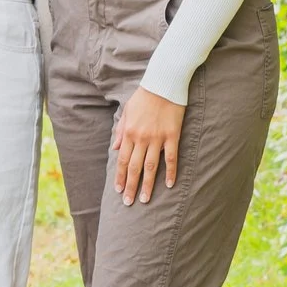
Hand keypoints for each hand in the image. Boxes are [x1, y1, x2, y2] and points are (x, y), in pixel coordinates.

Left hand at [111, 86, 185, 203]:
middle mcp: (141, 138)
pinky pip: (171, 158)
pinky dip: (170, 172)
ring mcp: (157, 138)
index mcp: (129, 133)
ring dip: (147, 184)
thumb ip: (120, 131)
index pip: (123, 160)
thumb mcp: (126, 111)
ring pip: (151, 166)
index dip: (121, 177)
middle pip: (135, 167)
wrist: (163, 84)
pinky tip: (170, 185)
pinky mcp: (172, 136)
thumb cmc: (144, 96)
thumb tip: (114, 149)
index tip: (119, 191)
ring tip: (145, 199)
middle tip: (129, 203)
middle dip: (131, 186)